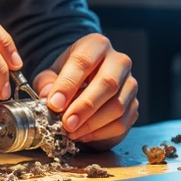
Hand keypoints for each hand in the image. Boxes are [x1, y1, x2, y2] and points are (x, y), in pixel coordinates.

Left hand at [33, 34, 137, 149]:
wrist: (85, 83)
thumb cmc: (68, 77)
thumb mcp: (51, 74)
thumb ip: (46, 83)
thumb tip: (47, 97)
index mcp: (96, 45)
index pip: (84, 61)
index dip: (68, 84)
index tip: (54, 104)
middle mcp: (119, 61)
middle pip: (108, 83)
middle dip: (85, 107)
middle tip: (66, 123)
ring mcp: (130, 84)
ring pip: (117, 106)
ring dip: (92, 124)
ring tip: (71, 132)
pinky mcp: (134, 105)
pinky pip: (122, 123)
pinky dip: (101, 133)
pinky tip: (84, 135)